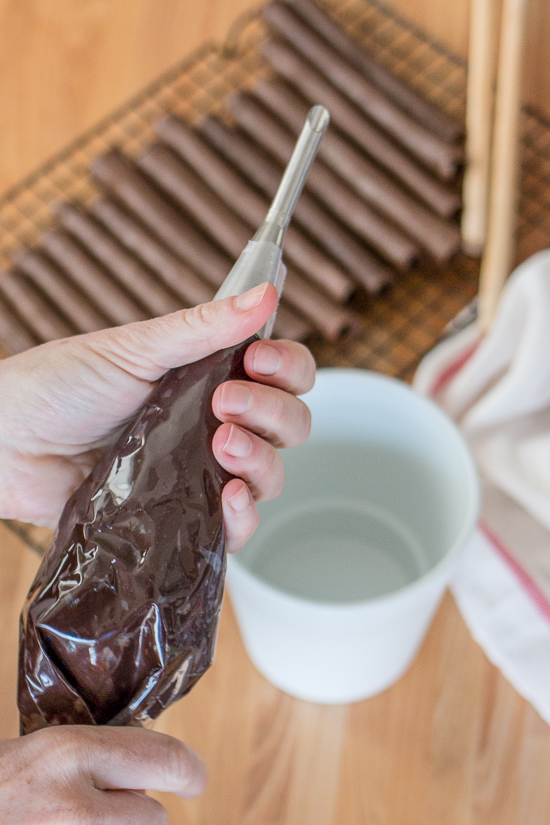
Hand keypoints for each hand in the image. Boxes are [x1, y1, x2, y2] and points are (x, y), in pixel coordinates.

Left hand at [0, 283, 314, 549]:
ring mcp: (201, 473)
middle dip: (273, 412)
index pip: (284, 373)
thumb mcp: (134, 348)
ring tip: (221, 444)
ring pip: (271, 475)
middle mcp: (215, 425)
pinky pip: (236, 529)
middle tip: (226, 401)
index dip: (289, 367)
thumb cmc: (60, 386)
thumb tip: (265, 292)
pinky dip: (244, 516)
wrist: (6, 442)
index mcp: (211, 377)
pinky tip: (227, 496)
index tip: (262, 359)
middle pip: (290, 425)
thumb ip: (202, 327)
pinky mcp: (181, 519)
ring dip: (262, 460)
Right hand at [0, 725, 205, 823]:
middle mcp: (75, 809)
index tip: (194, 777)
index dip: (189, 770)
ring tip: (66, 822)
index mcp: (67, 755)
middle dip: (138, 813)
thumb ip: (91, 755)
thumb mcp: (38, 752)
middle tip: (107, 807)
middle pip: (153, 818)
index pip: (164, 759)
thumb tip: (147, 764)